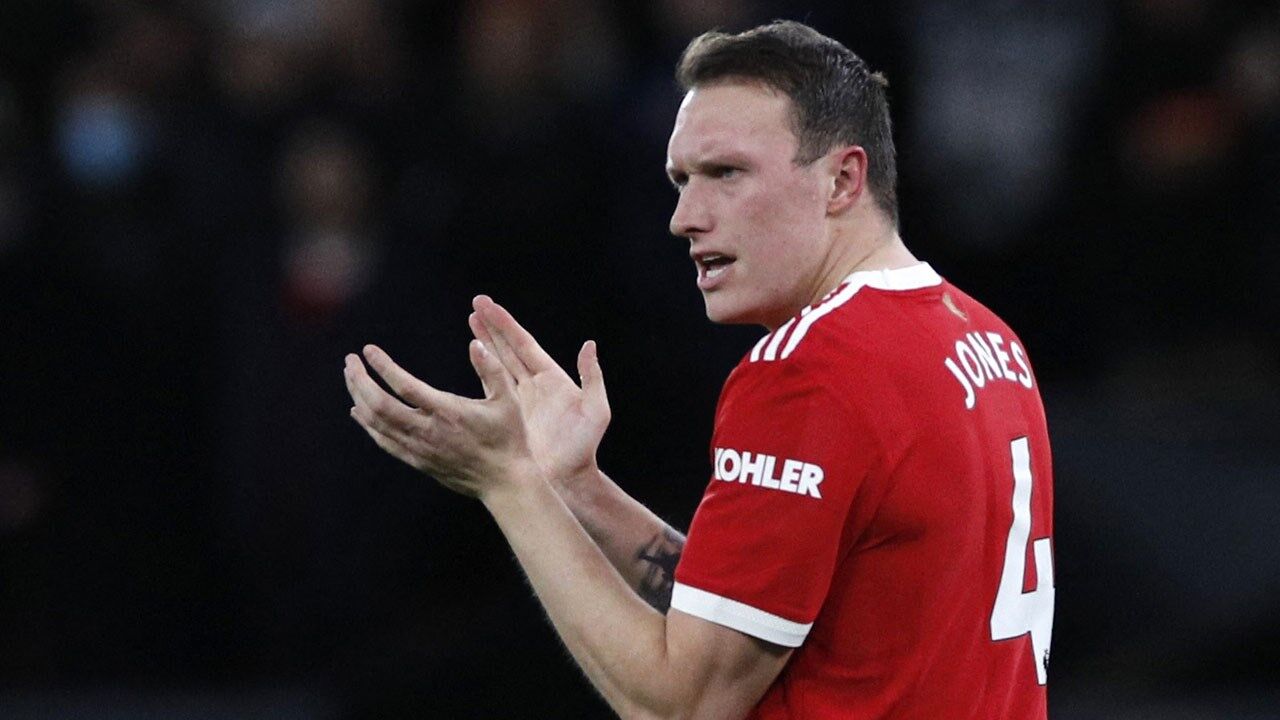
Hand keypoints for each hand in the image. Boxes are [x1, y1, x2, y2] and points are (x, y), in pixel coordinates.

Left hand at [343, 341, 539, 499]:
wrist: (504, 481)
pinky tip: (358, 411)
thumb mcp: (509, 399)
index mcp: (448, 412)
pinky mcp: (418, 461)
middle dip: (359, 381)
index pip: (405, 387)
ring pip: (377, 423)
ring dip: (358, 398)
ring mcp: (420, 448)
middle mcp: (428, 431)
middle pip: (379, 405)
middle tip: (349, 361)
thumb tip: (475, 343)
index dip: (383, 367)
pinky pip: (384, 441)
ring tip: (351, 378)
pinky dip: (367, 424)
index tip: (367, 350)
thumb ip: (492, 369)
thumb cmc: (509, 438)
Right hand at [469, 295, 610, 490]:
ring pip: (498, 363)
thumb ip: (592, 378)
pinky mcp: (508, 415)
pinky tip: (472, 358)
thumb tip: (589, 346)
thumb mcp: (596, 410)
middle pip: (508, 348)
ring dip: (485, 342)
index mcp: (552, 378)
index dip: (507, 325)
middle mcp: (533, 384)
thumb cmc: (584, 447)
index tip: (491, 306)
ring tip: (471, 320)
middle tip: (477, 303)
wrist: (567, 478)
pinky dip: (481, 370)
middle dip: (493, 326)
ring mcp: (519, 399)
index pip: (525, 344)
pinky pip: (491, 388)